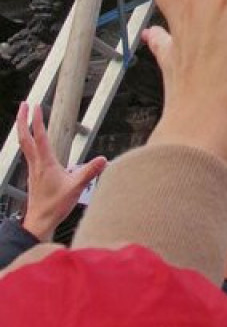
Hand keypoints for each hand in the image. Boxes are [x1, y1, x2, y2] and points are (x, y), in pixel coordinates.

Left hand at [17, 103, 106, 240]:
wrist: (39, 222)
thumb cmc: (54, 206)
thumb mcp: (76, 188)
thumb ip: (90, 172)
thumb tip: (104, 159)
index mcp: (45, 163)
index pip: (39, 137)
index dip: (37, 120)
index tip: (37, 105)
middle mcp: (36, 164)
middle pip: (24, 138)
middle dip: (22, 120)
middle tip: (24, 104)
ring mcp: (32, 169)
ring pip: (24, 144)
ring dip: (23, 129)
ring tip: (25, 118)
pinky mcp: (33, 175)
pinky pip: (28, 153)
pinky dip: (28, 141)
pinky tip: (33, 143)